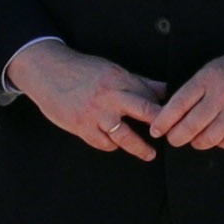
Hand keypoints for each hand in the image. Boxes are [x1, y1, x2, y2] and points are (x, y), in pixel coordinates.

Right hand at [6, 39, 168, 157]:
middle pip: (144, 112)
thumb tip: (165, 89)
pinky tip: (116, 144)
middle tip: (173, 137)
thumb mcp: (111, 70)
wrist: (47, 72)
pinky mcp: (81, 126)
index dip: (163, 108)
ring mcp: (95, 113)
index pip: (149, 95)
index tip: (176, 118)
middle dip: (160, 126)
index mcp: (119, 79)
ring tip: (149, 154)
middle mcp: (109, 96)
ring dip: (139, 147)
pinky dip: (111, 145)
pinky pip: (103, 143)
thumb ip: (139, 81)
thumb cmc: (81, 70)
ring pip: (124, 136)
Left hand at [153, 36, 223, 149]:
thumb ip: (194, 91)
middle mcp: (222, 94)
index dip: (163, 121)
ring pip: (209, 138)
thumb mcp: (212, 70)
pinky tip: (216, 137)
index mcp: (207, 79)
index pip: (178, 104)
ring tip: (195, 139)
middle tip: (174, 139)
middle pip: (191, 126)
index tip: (156, 130)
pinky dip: (220, 143)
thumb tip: (172, 115)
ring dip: (197, 143)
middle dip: (177, 137)